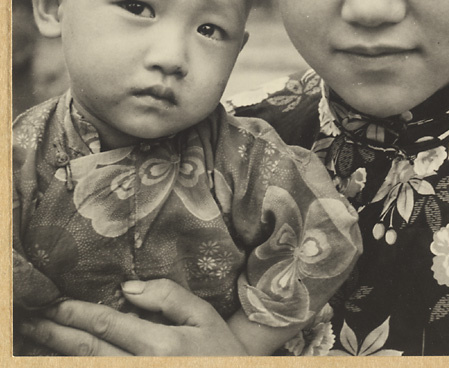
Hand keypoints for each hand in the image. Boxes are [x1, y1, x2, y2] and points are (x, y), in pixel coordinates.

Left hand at [19, 279, 247, 355]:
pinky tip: (64, 357)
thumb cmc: (220, 350)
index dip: (75, 313)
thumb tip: (128, 288)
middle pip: (88, 351)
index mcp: (160, 345)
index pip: (107, 325)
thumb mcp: (204, 316)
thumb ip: (168, 297)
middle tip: (28, 320)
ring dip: (58, 354)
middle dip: (55, 333)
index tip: (51, 302)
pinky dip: (79, 367)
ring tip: (36, 337)